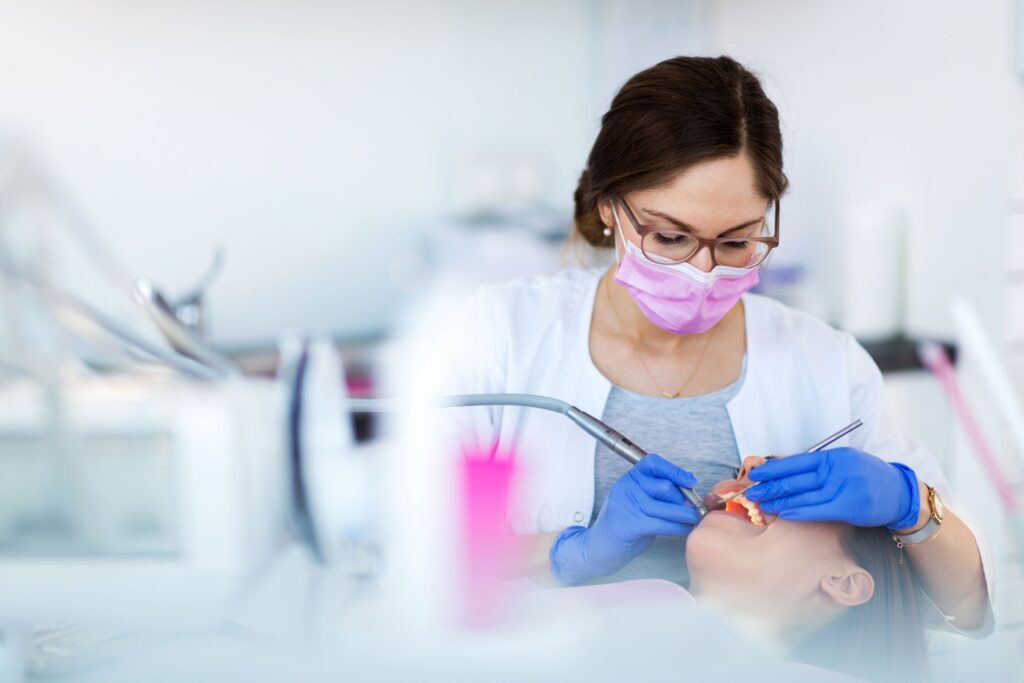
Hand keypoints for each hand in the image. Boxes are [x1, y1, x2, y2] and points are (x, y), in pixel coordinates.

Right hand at [549, 455, 699, 584]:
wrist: (599, 547)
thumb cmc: (625, 525)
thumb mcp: (639, 502)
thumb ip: (658, 495)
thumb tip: (689, 496)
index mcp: (629, 478)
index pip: (653, 463)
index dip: (675, 470)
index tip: (691, 481)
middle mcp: (626, 487)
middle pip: (665, 486)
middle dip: (683, 500)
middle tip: (692, 511)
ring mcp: (626, 505)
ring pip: (667, 507)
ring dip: (686, 516)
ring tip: (693, 521)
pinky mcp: (629, 525)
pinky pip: (663, 524)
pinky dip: (678, 528)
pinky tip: (684, 531)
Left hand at [744, 447, 920, 528]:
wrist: (899, 492)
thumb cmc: (865, 477)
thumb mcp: (841, 463)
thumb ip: (815, 466)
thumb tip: (781, 468)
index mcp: (833, 456)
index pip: (795, 461)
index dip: (772, 468)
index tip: (755, 474)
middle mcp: (837, 468)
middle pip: (796, 479)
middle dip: (770, 486)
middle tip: (751, 492)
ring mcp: (845, 487)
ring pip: (804, 496)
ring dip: (780, 501)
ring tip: (762, 504)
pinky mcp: (850, 505)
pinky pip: (818, 510)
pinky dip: (799, 512)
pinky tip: (784, 514)